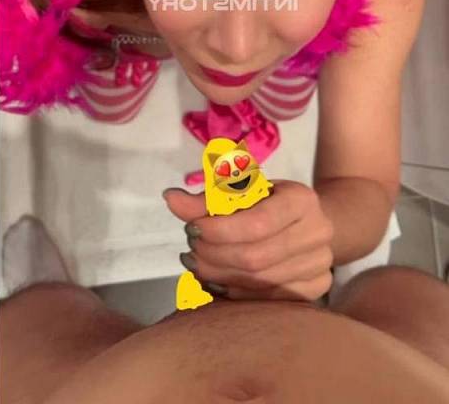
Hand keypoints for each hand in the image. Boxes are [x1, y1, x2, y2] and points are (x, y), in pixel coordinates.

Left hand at [163, 179, 333, 301]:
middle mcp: (317, 233)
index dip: (219, 230)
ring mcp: (320, 266)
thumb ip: (206, 199)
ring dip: (218, 276)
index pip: (257, 223)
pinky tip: (216, 280)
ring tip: (197, 264)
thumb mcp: (242, 191)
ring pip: (258, 283)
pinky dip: (233, 292)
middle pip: (255, 258)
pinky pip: (266, 300)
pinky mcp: (316, 289)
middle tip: (190, 249)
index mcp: (302, 200)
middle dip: (214, 256)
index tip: (192, 228)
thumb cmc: (269, 201)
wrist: (310, 221)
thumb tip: (170, 198)